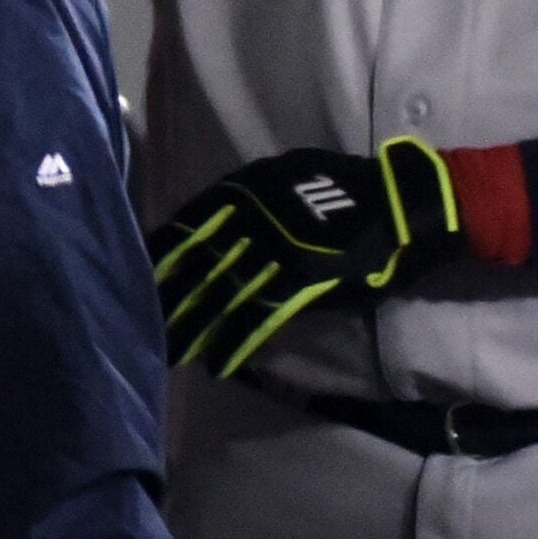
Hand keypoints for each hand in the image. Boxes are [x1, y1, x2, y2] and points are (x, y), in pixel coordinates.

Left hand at [150, 139, 461, 375]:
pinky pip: (262, 318)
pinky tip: (217, 364)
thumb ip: (252, 195)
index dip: (161, 255)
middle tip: (136, 323)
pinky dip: (237, 343)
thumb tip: (220, 217)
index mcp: (248, 189)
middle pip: (198, 265)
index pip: (189, 225)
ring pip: (223, 296)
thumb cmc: (348, 187)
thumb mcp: (291, 174)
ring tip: (168, 353)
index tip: (136, 278)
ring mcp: (279, 251)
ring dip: (192, 328)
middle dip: (167, 297)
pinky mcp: (305, 283)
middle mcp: (255, 218)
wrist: (401, 205)